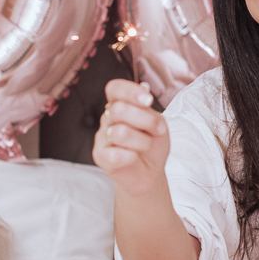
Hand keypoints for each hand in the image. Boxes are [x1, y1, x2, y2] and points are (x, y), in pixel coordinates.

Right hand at [92, 79, 169, 196]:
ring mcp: (101, 137)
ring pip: (120, 133)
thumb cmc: (152, 144)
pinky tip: (134, 157)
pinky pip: (116, 154)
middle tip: (158, 130)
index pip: (114, 88)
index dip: (130, 91)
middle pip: (119, 109)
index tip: (148, 100)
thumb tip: (143, 88)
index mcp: (120, 104)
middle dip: (146, 121)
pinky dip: (132, 156)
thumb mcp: (158, 123)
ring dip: (142, 141)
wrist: (150, 171)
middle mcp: (107, 118)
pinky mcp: (99, 156)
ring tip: (145, 145)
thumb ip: (148, 109)